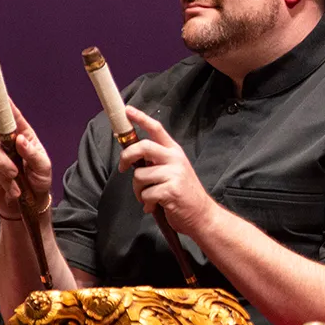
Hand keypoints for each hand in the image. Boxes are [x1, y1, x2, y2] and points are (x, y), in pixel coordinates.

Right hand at [0, 100, 51, 218]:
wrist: (28, 203)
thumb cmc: (38, 181)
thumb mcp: (43, 168)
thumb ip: (33, 154)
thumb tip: (20, 140)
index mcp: (23, 136)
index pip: (13, 118)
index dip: (7, 106)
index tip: (4, 97)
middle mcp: (4, 142)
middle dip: (4, 162)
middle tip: (15, 175)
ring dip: (3, 178)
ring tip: (16, 188)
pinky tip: (5, 188)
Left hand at [120, 106, 215, 235]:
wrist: (201, 214)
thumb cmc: (183, 193)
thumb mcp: (174, 170)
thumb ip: (156, 161)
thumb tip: (132, 158)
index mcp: (174, 151)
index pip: (157, 129)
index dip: (141, 118)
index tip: (127, 110)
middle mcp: (175, 159)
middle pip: (144, 147)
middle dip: (127, 156)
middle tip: (122, 167)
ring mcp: (174, 174)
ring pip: (140, 176)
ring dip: (138, 190)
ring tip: (148, 197)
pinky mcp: (171, 190)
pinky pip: (146, 194)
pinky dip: (146, 203)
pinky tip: (154, 206)